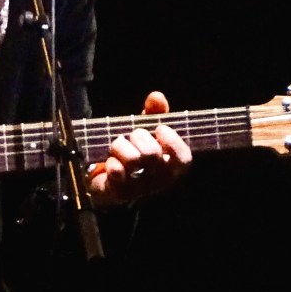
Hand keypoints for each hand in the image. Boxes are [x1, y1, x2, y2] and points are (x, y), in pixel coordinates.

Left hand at [88, 91, 191, 206]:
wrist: (107, 178)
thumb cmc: (134, 151)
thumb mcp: (146, 131)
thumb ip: (155, 114)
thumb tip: (156, 96)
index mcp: (172, 168)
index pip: (183, 160)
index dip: (172, 142)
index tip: (160, 128)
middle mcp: (159, 182)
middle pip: (152, 154)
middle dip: (138, 136)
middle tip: (132, 135)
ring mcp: (140, 190)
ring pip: (134, 161)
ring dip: (120, 146)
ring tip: (117, 146)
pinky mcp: (119, 194)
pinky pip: (116, 173)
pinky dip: (111, 162)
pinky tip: (110, 161)